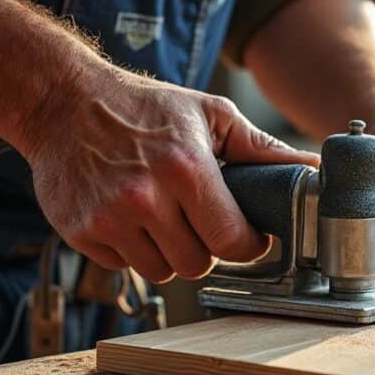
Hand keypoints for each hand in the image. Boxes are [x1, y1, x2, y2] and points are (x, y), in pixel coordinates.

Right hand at [21, 66, 319, 282]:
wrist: (63, 101)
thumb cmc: (144, 108)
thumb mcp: (210, 114)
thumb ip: (262, 148)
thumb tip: (312, 168)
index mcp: (186, 168)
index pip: (232, 241)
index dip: (247, 245)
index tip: (248, 237)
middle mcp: (145, 197)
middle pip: (198, 265)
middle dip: (207, 248)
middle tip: (201, 221)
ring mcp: (109, 218)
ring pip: (163, 272)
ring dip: (171, 253)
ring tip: (166, 219)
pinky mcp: (81, 233)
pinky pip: (125, 267)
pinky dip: (134, 251)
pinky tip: (133, 219)